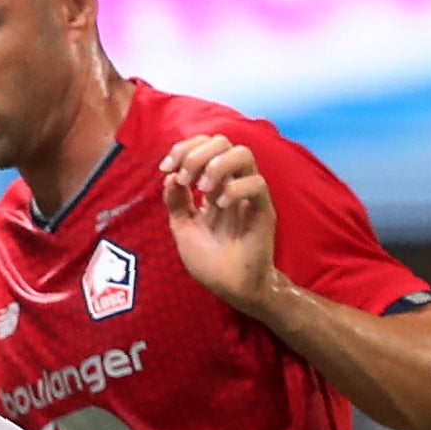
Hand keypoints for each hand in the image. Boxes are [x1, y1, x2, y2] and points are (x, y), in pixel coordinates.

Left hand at [161, 135, 279, 316]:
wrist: (231, 288)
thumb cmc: (210, 260)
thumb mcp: (183, 228)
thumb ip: (176, 201)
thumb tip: (170, 176)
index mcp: (214, 183)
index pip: (204, 146)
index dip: (183, 149)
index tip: (166, 168)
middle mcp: (232, 183)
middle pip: (222, 141)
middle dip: (197, 154)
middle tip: (185, 178)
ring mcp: (250, 195)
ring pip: (244, 154)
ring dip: (217, 165)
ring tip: (203, 188)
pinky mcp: (264, 210)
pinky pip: (257, 184)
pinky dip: (235, 189)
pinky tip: (220, 205)